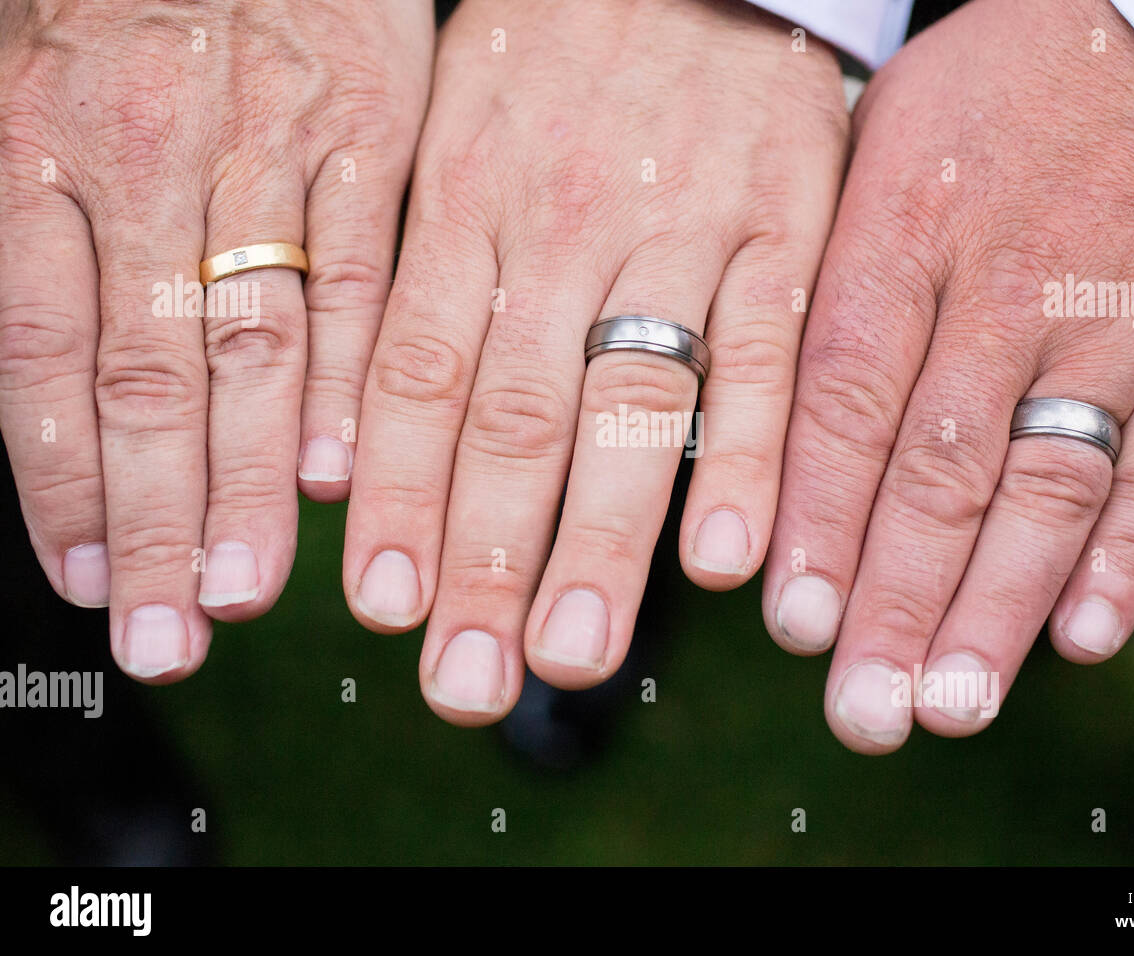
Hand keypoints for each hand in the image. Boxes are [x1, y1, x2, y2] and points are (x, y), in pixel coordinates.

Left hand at [0, 1, 431, 680]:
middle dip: (156, 515)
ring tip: (245, 586)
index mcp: (34, 136)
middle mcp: (146, 153)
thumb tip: (60, 395)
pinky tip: (339, 468)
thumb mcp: (18, 82)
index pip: (41, 348)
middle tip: (165, 631)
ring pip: (256, 337)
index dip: (62, 479)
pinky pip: (360, 267)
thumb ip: (34, 236)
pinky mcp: (365, 127)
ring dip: (249, 476)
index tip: (85, 584)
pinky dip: (352, 373)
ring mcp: (264, 143)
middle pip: (150, 369)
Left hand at [345, 0, 846, 722]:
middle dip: (484, 558)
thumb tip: (354, 444)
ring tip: (573, 659)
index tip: (381, 609)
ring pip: (631, 402)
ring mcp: (681, 228)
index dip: (394, 498)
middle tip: (463, 683)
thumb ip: (417, 275)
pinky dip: (750, 459)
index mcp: (464, 200)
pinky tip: (730, 562)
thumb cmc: (553, 48)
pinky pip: (771, 355)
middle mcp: (562, 226)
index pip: (414, 375)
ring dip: (601, 541)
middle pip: (513, 416)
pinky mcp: (787, 228)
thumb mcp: (452, 130)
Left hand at [763, 0, 1133, 751]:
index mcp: (902, 230)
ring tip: (952, 701)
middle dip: (898, 600)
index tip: (790, 622)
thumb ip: (820, 291)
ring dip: (999, 606)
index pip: (845, 398)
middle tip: (863, 708)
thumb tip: (748, 444)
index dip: (816, 518)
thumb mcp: (872, 155)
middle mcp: (1007, 281)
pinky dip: (1127, 556)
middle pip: (941, 466)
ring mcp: (1118, 314)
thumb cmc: (982, 106)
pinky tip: (1080, 637)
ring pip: (1050, 484)